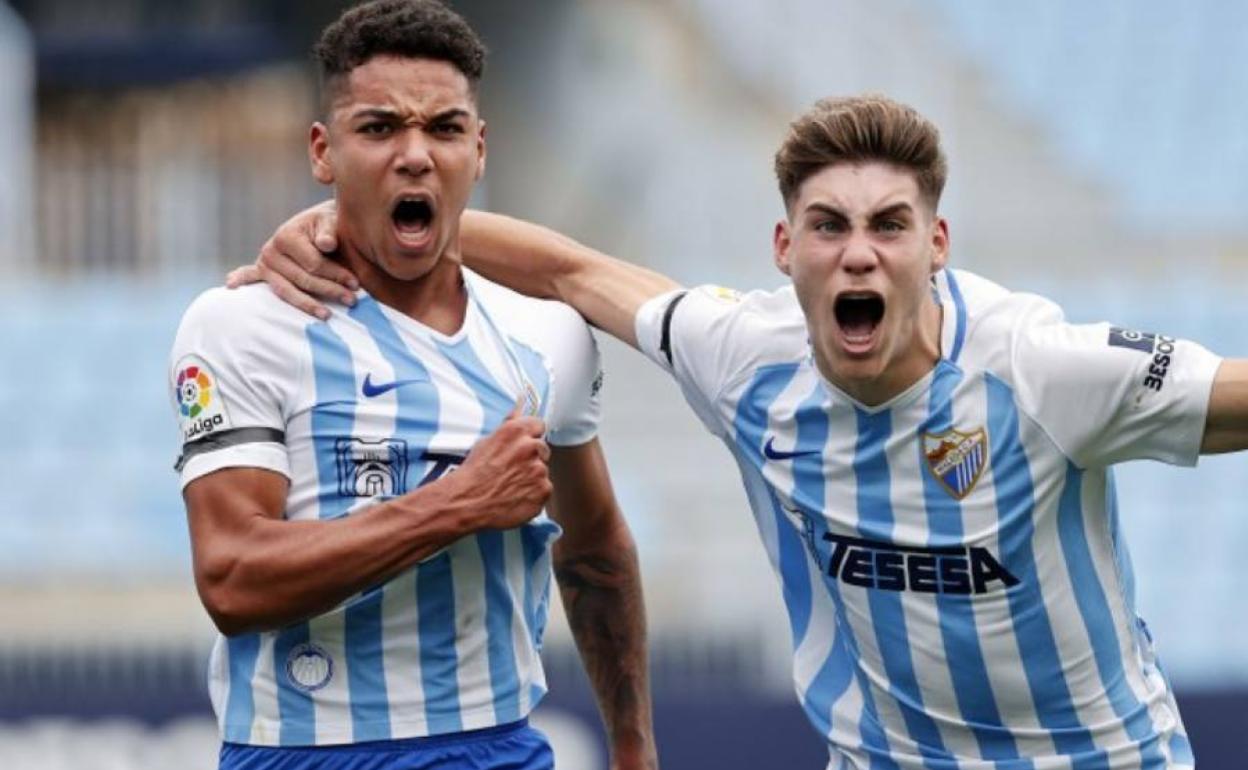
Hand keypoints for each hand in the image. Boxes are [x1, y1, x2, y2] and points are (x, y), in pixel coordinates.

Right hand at [226, 200, 358, 319]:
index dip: (336, 275)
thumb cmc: (330, 225)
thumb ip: (329, 231)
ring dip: (307, 304)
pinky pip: (250, 277)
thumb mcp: (332, 222)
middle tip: (352, 300)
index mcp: (287, 235)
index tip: (356, 284)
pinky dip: (240, 279)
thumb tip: (326, 244)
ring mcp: (265, 262)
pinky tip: (231, 284)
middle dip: (329, 290)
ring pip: (286, 291)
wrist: (321, 224)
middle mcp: (271, 249)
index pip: (313, 264)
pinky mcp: (262, 271)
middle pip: (302, 279)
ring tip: (327, 315)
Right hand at [448, 403, 552, 529]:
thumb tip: (520, 404)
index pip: (538, 424)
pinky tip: (517, 496)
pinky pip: (544, 489)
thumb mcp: (487, 441)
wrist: (467, 501)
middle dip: (532, 457)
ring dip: (532, 476)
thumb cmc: (473, 472)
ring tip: (511, 484)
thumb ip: (509, 424)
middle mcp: (531, 447)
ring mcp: (539, 470)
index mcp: (517, 431)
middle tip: (513, 469)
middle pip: (542, 448)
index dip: (531, 435)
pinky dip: (534, 493)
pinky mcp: (543, 490)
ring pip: (542, 470)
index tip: (524, 444)